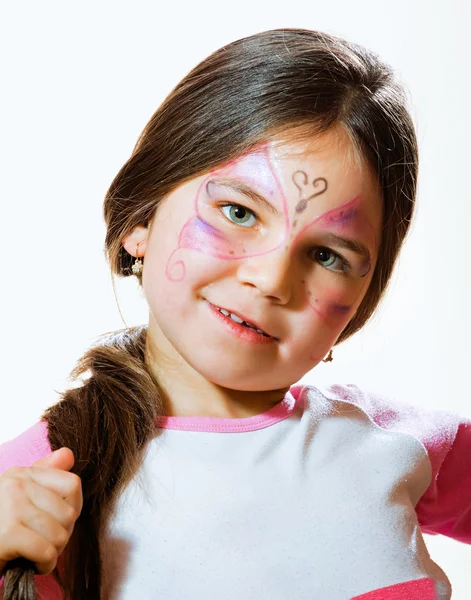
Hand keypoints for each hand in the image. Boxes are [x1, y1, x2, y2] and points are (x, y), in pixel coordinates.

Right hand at [0, 447, 82, 576]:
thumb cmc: (2, 526)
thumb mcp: (22, 496)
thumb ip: (46, 475)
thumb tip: (68, 454)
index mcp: (23, 473)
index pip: (72, 484)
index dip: (73, 508)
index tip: (57, 521)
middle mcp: (17, 484)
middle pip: (68, 513)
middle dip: (61, 535)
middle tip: (44, 542)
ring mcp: (11, 507)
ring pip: (59, 534)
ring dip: (53, 552)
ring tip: (37, 553)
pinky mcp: (7, 534)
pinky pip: (45, 551)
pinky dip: (44, 564)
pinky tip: (33, 564)